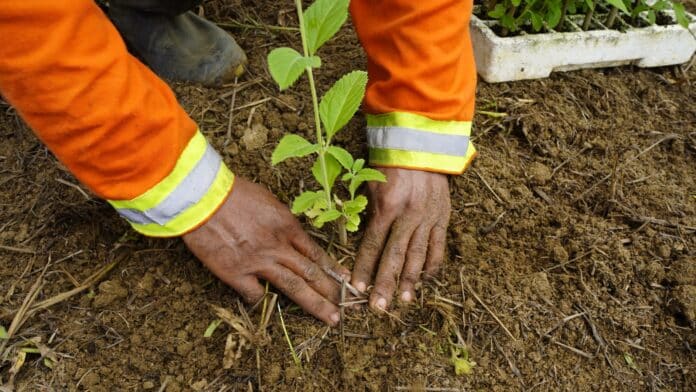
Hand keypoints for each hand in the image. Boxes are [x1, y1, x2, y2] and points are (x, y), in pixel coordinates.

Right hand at [182, 177, 349, 325]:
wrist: (203, 198)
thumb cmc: (233, 192)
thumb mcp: (268, 200)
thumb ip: (282, 221)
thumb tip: (290, 232)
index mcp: (287, 227)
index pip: (316, 252)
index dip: (332, 268)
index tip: (346, 280)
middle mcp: (278, 247)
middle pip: (311, 273)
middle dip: (331, 292)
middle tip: (345, 308)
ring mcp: (259, 262)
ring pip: (294, 287)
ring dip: (315, 304)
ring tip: (331, 318)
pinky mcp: (236, 273)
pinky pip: (255, 294)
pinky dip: (261, 299)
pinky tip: (263, 302)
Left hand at [351, 168, 450, 310]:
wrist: (420, 144)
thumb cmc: (389, 165)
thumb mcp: (371, 186)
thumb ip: (367, 215)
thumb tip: (362, 244)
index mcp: (387, 207)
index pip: (373, 244)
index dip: (364, 268)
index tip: (357, 288)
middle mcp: (409, 216)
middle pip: (395, 256)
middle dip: (385, 283)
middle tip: (379, 307)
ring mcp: (428, 218)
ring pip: (418, 256)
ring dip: (409, 280)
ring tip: (403, 301)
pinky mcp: (443, 217)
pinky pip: (438, 247)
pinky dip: (432, 265)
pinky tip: (425, 281)